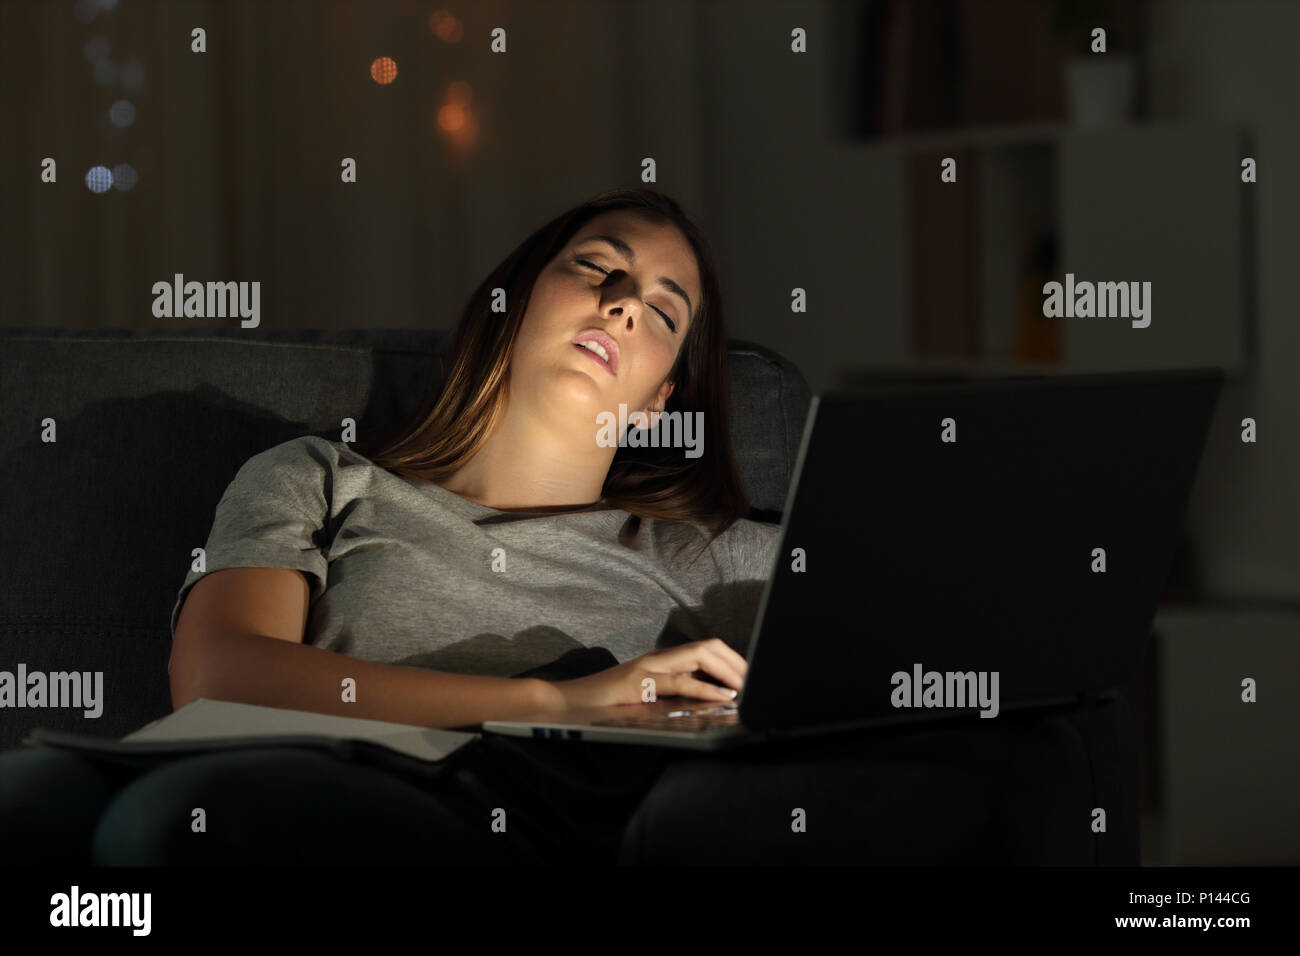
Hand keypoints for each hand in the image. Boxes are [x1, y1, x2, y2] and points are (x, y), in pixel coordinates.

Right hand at [547, 637, 746, 710]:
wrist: (567, 703)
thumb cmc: (605, 705)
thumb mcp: (646, 697)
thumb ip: (670, 694)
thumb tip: (706, 702)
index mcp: (662, 660)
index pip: (706, 648)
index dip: (732, 660)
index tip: (750, 678)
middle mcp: (658, 658)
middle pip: (709, 645)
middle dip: (737, 662)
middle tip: (755, 682)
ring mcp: (648, 667)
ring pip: (699, 655)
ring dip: (728, 671)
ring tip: (745, 687)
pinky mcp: (639, 682)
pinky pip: (679, 681)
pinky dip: (705, 688)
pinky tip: (721, 697)